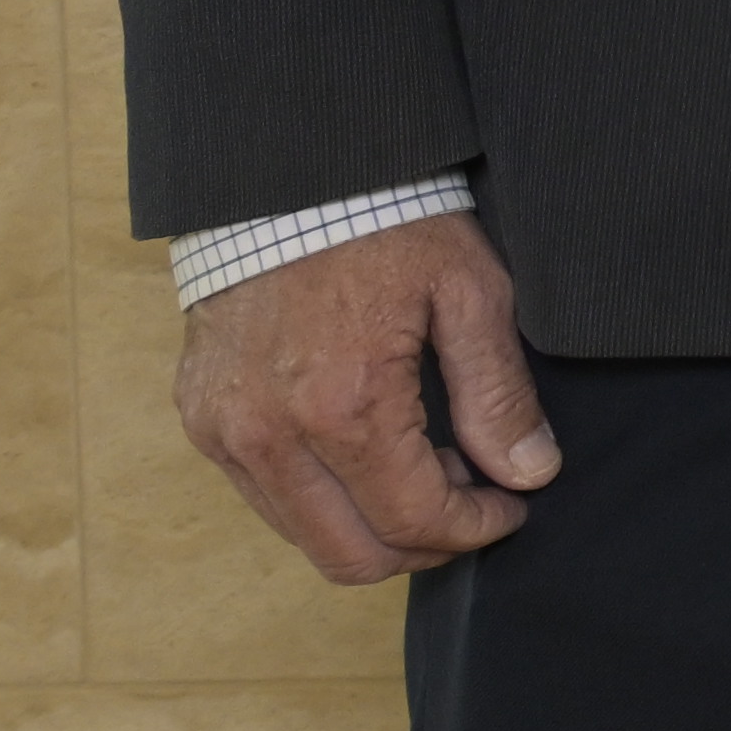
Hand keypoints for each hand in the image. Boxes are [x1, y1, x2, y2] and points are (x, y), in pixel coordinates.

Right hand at [173, 208, 556, 584]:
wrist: (285, 175)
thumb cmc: (385, 221)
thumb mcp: (469, 291)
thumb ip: (498, 394)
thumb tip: (530, 473)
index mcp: (342, 407)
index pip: (412, 520)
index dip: (473, 528)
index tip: (511, 506)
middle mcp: (269, 436)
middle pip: (349, 555)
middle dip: (423, 545)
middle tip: (472, 503)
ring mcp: (225, 432)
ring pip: (302, 535)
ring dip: (370, 526)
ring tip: (425, 468)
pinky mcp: (201, 419)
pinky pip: (263, 495)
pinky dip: (320, 497)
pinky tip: (366, 449)